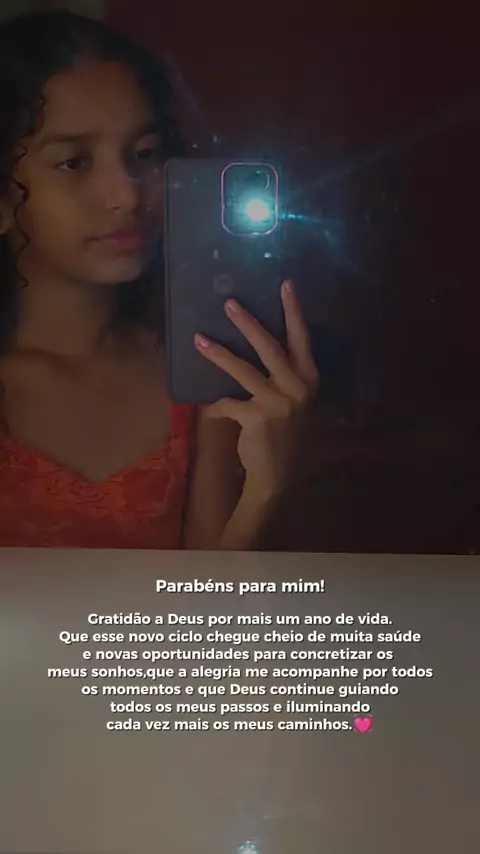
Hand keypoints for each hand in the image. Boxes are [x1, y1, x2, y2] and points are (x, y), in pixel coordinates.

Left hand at [194, 280, 319, 500]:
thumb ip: (282, 376)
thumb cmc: (284, 432)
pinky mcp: (257, 418)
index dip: (294, 311)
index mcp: (308, 378)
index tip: (286, 284)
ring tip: (198, 339)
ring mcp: (278, 402)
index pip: (301, 338)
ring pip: (243, 370)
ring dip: (219, 354)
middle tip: (228, 303)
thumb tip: (254, 343)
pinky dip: (217, 405)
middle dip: (247, 323)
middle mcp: (297, 386)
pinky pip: (229, 403)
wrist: (278, 474)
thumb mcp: (292, 400)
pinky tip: (208, 407)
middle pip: (270, 347)